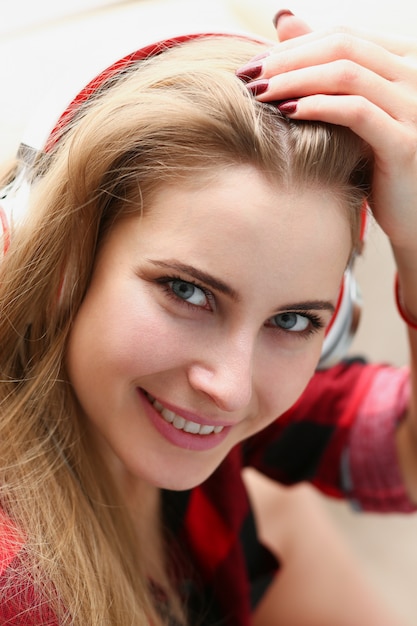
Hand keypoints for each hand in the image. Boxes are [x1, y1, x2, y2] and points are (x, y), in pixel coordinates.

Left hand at [238, 13, 416, 255]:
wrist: (410, 211)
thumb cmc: (374, 161)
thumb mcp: (350, 110)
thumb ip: (323, 66)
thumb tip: (284, 20)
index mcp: (402, 61)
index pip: (341, 36)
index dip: (293, 47)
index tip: (252, 66)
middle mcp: (414, 75)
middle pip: (342, 48)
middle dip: (288, 60)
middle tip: (248, 77)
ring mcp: (414, 107)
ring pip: (347, 74)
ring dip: (295, 80)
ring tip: (260, 94)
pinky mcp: (405, 143)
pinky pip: (357, 112)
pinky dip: (318, 107)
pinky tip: (287, 113)